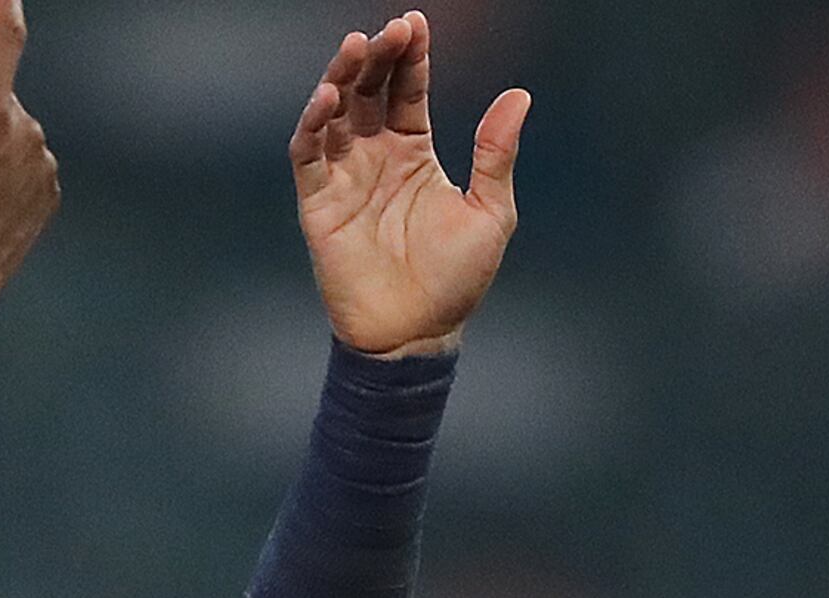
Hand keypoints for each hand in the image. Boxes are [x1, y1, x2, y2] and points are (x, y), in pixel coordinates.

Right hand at [291, 14, 527, 358]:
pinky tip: (327, 99)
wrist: (416, 336)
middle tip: (387, 32)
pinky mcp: (318, 206)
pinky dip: (313, 125)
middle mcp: (376, 159)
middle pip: (368, 93)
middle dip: (375, 58)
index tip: (415, 24)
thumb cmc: (456, 281)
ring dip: (340, 79)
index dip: (411, 57)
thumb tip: (519, 96)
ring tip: (353, 49)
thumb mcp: (491, 211)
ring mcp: (345, 180)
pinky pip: (309, 156)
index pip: (407, 92)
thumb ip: (496, 154)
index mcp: (414, 154)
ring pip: (335, 115)